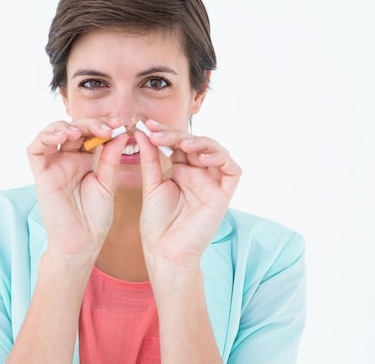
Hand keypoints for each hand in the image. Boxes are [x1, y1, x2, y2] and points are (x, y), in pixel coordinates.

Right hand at [27, 118, 127, 261]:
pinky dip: (46, 137)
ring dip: (66, 126)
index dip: (104, 125)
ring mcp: (53, 165)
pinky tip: (63, 136)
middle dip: (90, 124)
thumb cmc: (95, 217)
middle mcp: (68, 159)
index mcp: (86, 160)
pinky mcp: (41, 173)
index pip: (91, 133)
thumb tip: (120, 133)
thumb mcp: (107, 183)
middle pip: (74, 129)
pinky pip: (35, 149)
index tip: (121, 125)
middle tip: (107, 128)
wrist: (83, 242)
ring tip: (80, 131)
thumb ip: (110, 158)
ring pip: (52, 133)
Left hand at [135, 119, 241, 267]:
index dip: (165, 132)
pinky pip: (232, 170)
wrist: (164, 250)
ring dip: (200, 142)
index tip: (146, 124)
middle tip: (158, 132)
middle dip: (177, 134)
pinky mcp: (223, 195)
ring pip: (215, 151)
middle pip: (195, 143)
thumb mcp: (151, 185)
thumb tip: (142, 132)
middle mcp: (198, 173)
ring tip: (182, 143)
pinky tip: (203, 157)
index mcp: (181, 170)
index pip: (178, 143)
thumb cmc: (157, 223)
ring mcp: (212, 183)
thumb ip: (150, 158)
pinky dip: (221, 158)